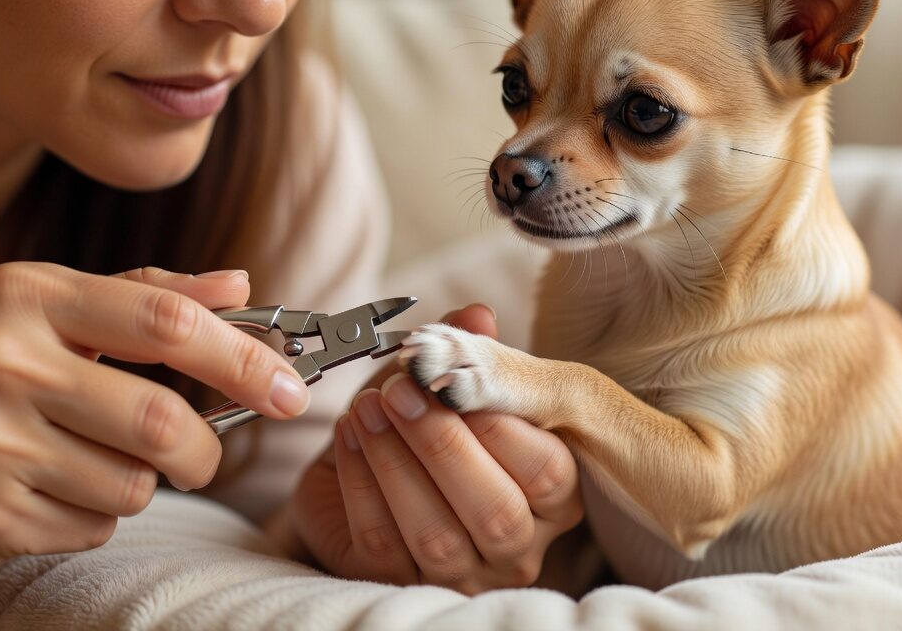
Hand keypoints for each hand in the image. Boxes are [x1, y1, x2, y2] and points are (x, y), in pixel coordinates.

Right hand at [0, 263, 309, 580]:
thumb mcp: (35, 306)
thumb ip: (142, 294)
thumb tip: (241, 284)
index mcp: (25, 296)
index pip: (165, 322)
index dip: (244, 357)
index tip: (291, 387)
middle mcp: (4, 365)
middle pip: (162, 422)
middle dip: (205, 450)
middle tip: (202, 453)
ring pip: (135, 485)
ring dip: (138, 482)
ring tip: (84, 458)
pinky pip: (94, 528)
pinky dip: (94, 516)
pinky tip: (44, 489)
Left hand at [290, 305, 581, 593]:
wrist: (362, 473)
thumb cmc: (423, 427)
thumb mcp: (447, 383)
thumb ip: (467, 349)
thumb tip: (477, 314)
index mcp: (553, 497)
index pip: (548, 471)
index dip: (500, 426)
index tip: (454, 381)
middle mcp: (518, 546)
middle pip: (496, 512)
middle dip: (442, 445)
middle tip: (400, 392)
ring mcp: (463, 575)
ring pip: (436, 534)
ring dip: (395, 462)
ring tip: (367, 409)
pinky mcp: (402, 586)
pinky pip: (381, 543)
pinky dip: (361, 484)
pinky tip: (348, 437)